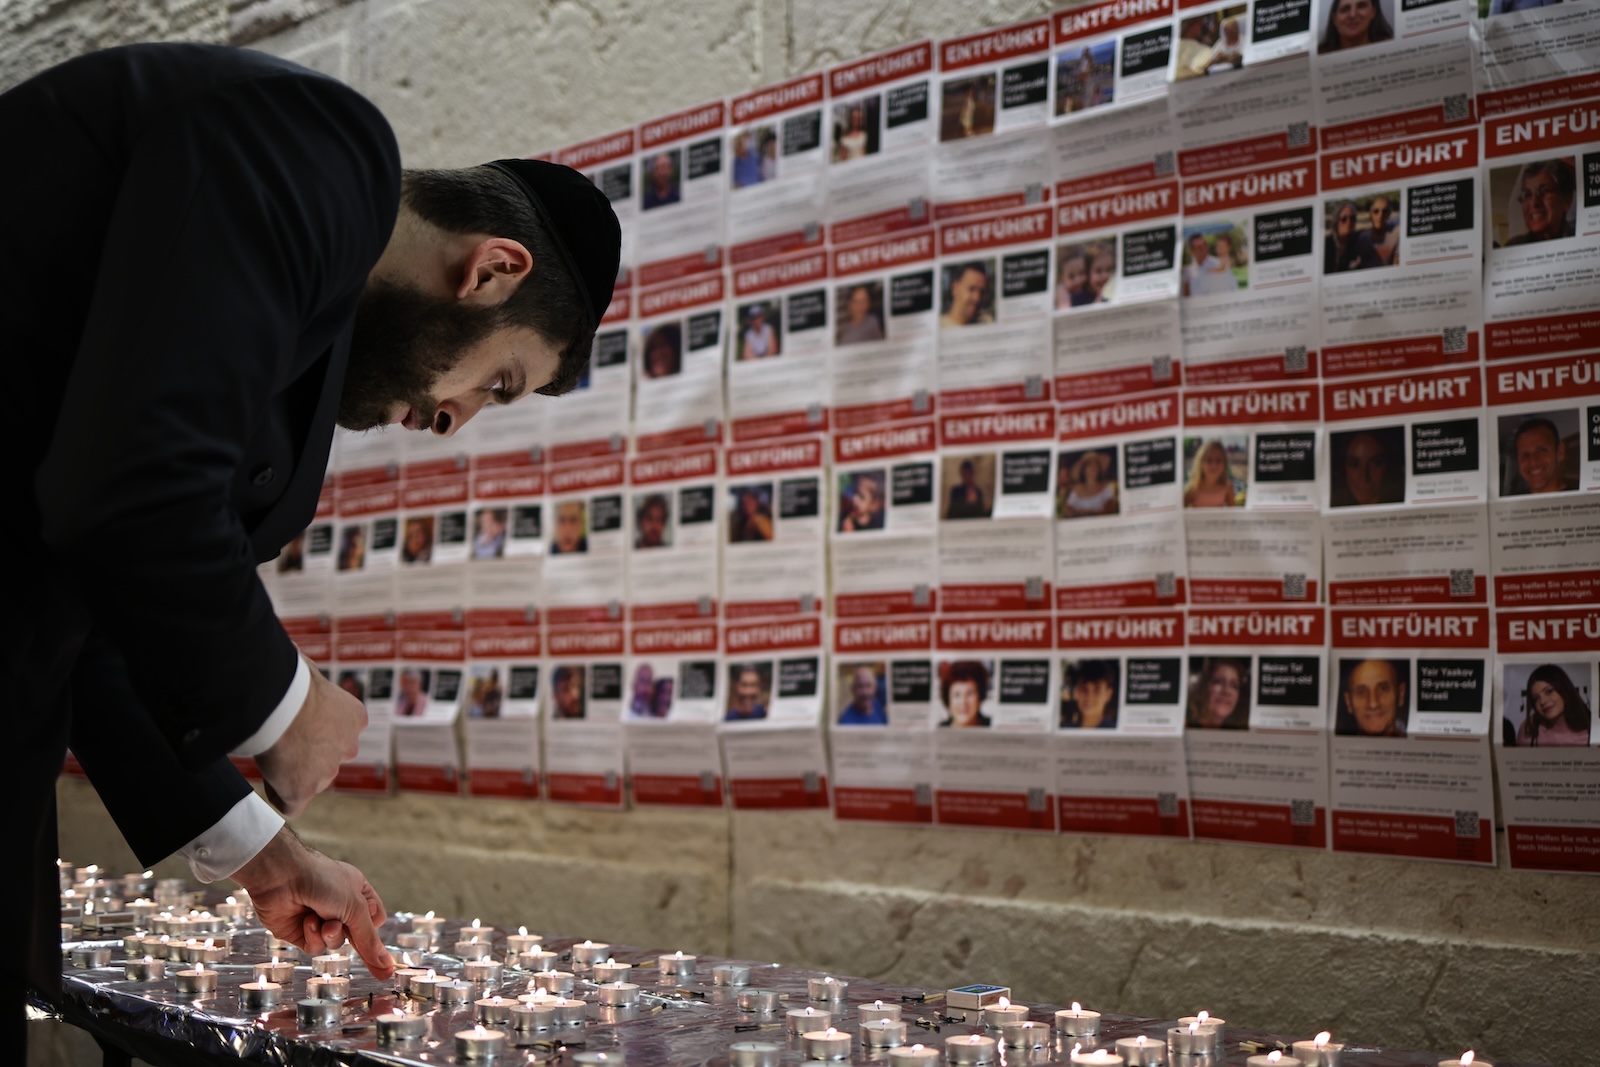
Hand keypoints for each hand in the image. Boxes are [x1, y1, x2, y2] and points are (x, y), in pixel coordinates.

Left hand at [233, 826, 393, 977]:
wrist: (281, 876)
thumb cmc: (322, 880)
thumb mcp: (355, 908)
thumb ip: (369, 939)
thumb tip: (386, 965)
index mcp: (357, 891)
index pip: (374, 919)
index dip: (375, 933)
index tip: (382, 957)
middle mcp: (338, 905)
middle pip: (356, 934)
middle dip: (356, 940)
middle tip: (364, 954)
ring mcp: (318, 918)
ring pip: (334, 942)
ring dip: (331, 935)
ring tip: (324, 922)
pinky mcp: (298, 931)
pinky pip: (314, 947)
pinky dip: (313, 937)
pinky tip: (308, 922)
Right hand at [255, 658, 365, 815]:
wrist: (279, 702)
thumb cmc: (291, 678)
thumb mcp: (310, 672)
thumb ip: (311, 680)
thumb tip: (300, 664)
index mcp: (354, 716)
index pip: (339, 733)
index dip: (315, 732)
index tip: (295, 724)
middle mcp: (348, 746)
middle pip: (327, 761)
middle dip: (307, 755)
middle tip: (281, 739)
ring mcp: (327, 772)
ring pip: (310, 781)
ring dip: (291, 773)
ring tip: (270, 752)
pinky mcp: (303, 791)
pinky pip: (291, 803)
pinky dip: (279, 794)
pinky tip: (268, 775)